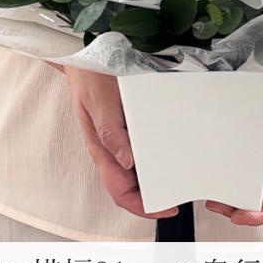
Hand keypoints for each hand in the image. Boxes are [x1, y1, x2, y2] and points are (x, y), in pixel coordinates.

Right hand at [65, 67, 177, 219]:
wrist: (83, 53)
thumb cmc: (89, 75)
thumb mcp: (99, 100)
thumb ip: (110, 131)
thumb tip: (126, 162)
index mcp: (101, 149)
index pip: (120, 191)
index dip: (142, 206)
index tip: (166, 208)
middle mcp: (110, 149)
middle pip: (130, 186)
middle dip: (152, 197)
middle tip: (179, 195)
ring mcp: (117, 138)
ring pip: (136, 170)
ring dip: (154, 178)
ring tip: (178, 178)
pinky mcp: (124, 126)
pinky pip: (139, 149)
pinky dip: (154, 157)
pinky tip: (167, 151)